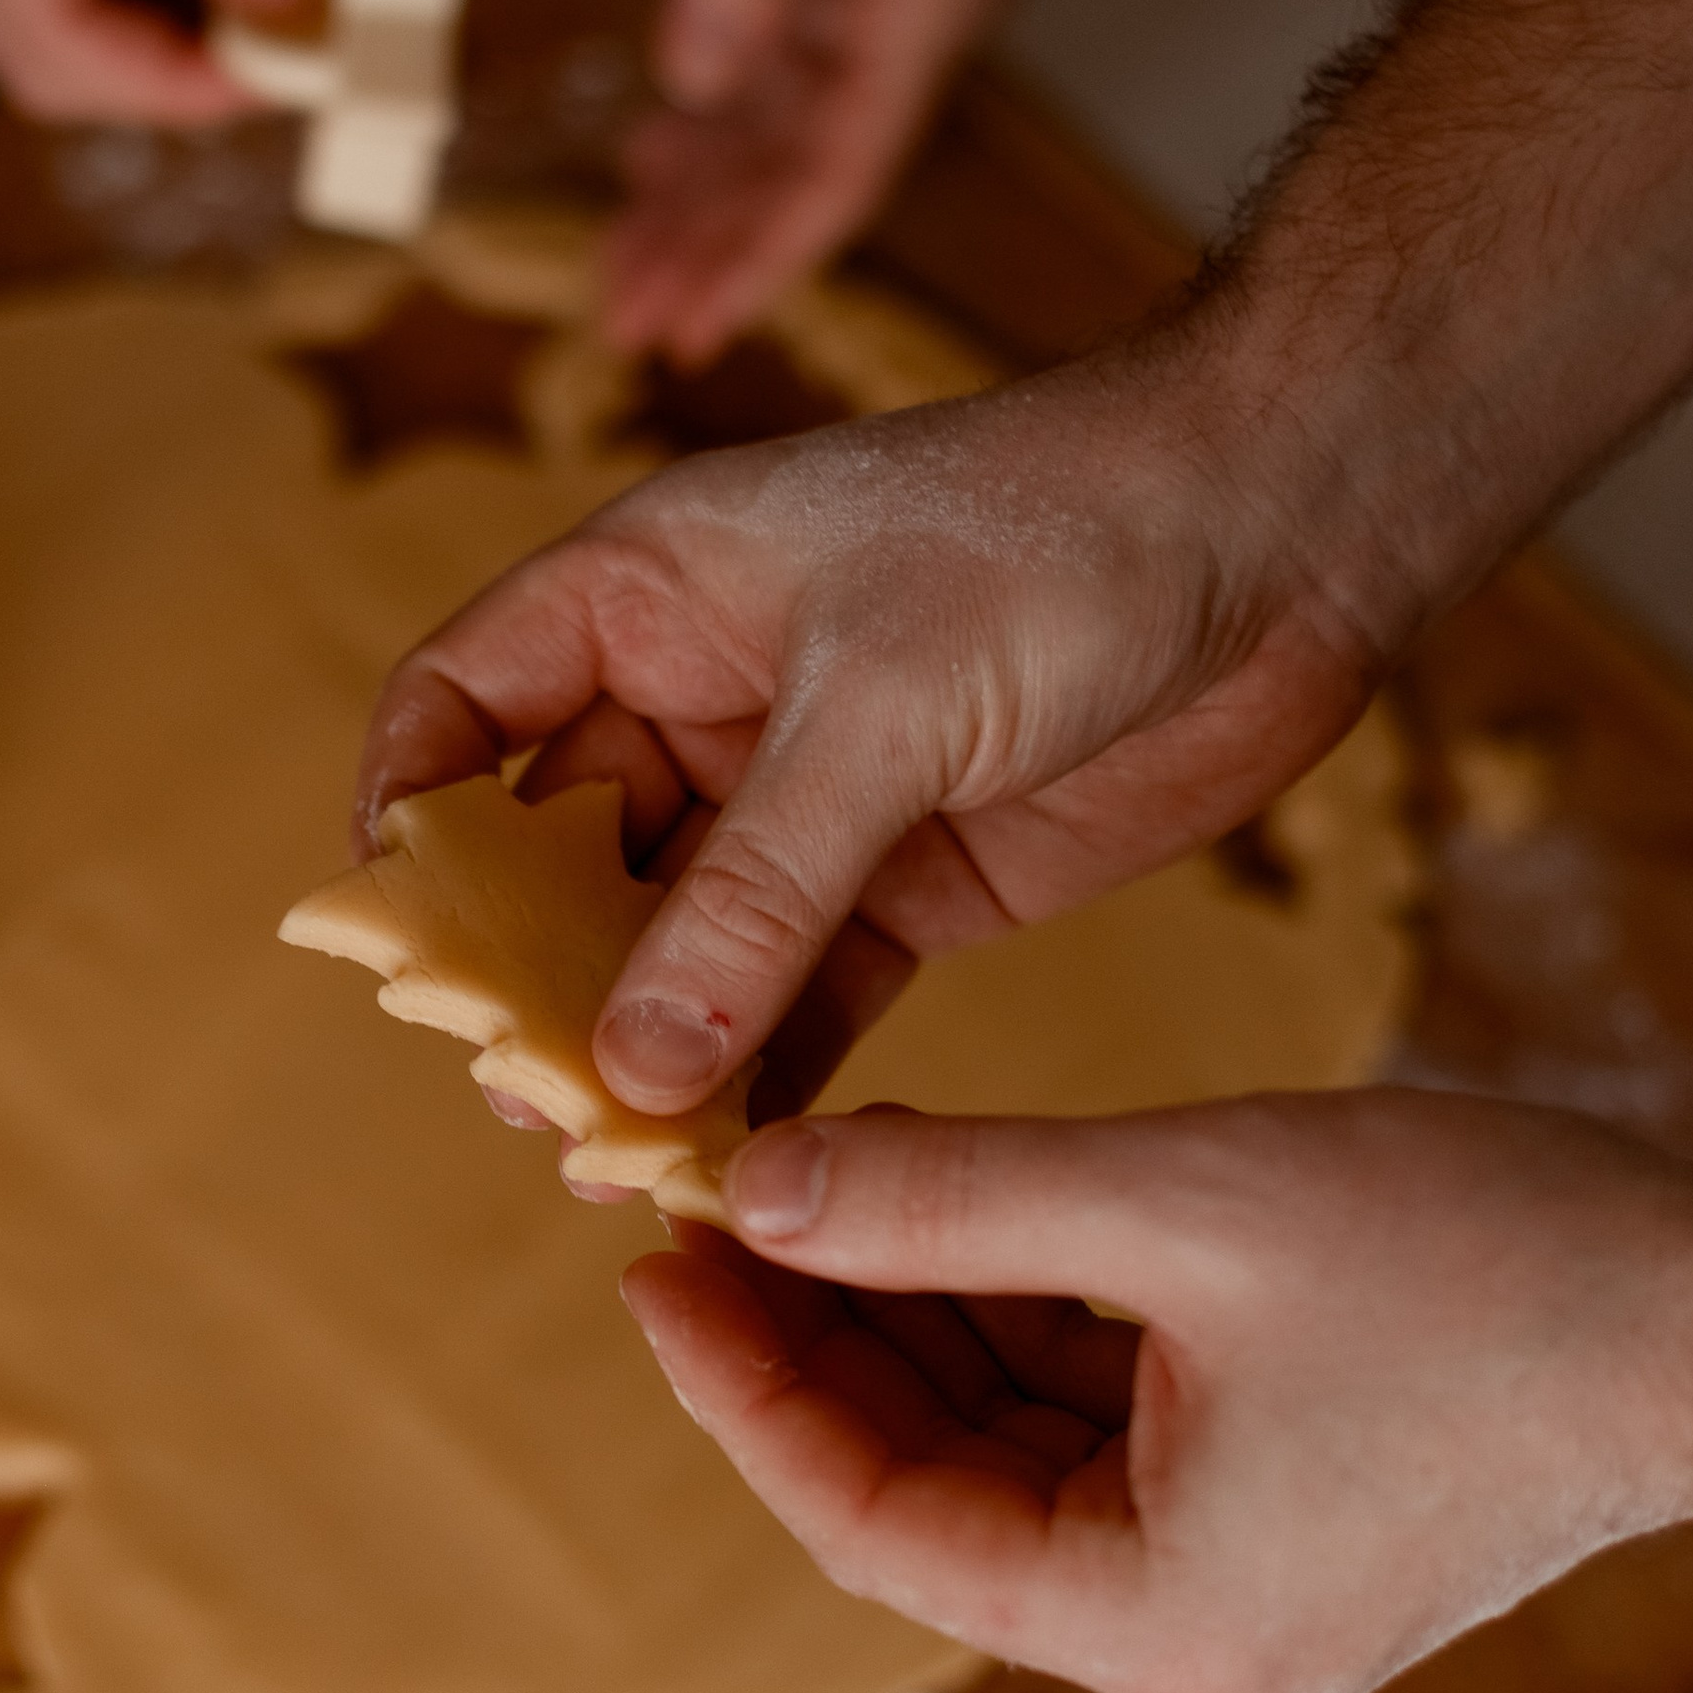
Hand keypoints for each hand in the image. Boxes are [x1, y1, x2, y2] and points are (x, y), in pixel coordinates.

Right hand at [357, 343, 1381, 1122]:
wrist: (1286, 532)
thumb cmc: (1060, 537)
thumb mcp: (879, 708)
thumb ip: (752, 894)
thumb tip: (627, 1061)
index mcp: (647, 590)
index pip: (462, 703)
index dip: (414, 818)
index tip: (407, 947)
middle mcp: (703, 695)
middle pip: (559, 854)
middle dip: (534, 977)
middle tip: (530, 1102)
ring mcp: (806, 798)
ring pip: (678, 946)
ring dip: (647, 1048)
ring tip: (616, 1160)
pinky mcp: (909, 882)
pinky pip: (797, 996)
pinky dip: (762, 1075)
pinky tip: (735, 1158)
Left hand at [603, 0, 1024, 361]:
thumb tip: (691, 83)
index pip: (841, 171)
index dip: (762, 259)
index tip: (692, 330)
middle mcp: (926, 11)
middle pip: (813, 169)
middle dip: (720, 249)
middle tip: (626, 329)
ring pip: (795, 124)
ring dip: (712, 196)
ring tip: (623, 268)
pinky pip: (794, 62)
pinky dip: (726, 113)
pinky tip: (660, 152)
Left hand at [628, 1092, 1692, 1692]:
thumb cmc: (1495, 1265)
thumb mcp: (1186, 1205)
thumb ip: (953, 1199)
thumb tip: (758, 1187)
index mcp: (1153, 1624)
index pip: (871, 1517)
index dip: (742, 1388)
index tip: (651, 1263)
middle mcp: (1184, 1637)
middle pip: (928, 1486)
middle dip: (817, 1337)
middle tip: (705, 1201)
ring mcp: (1236, 1581)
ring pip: (1006, 1443)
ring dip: (911, 1314)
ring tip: (803, 1183)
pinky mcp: (1282, 1510)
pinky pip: (1098, 1418)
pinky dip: (1019, 1314)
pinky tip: (942, 1204)